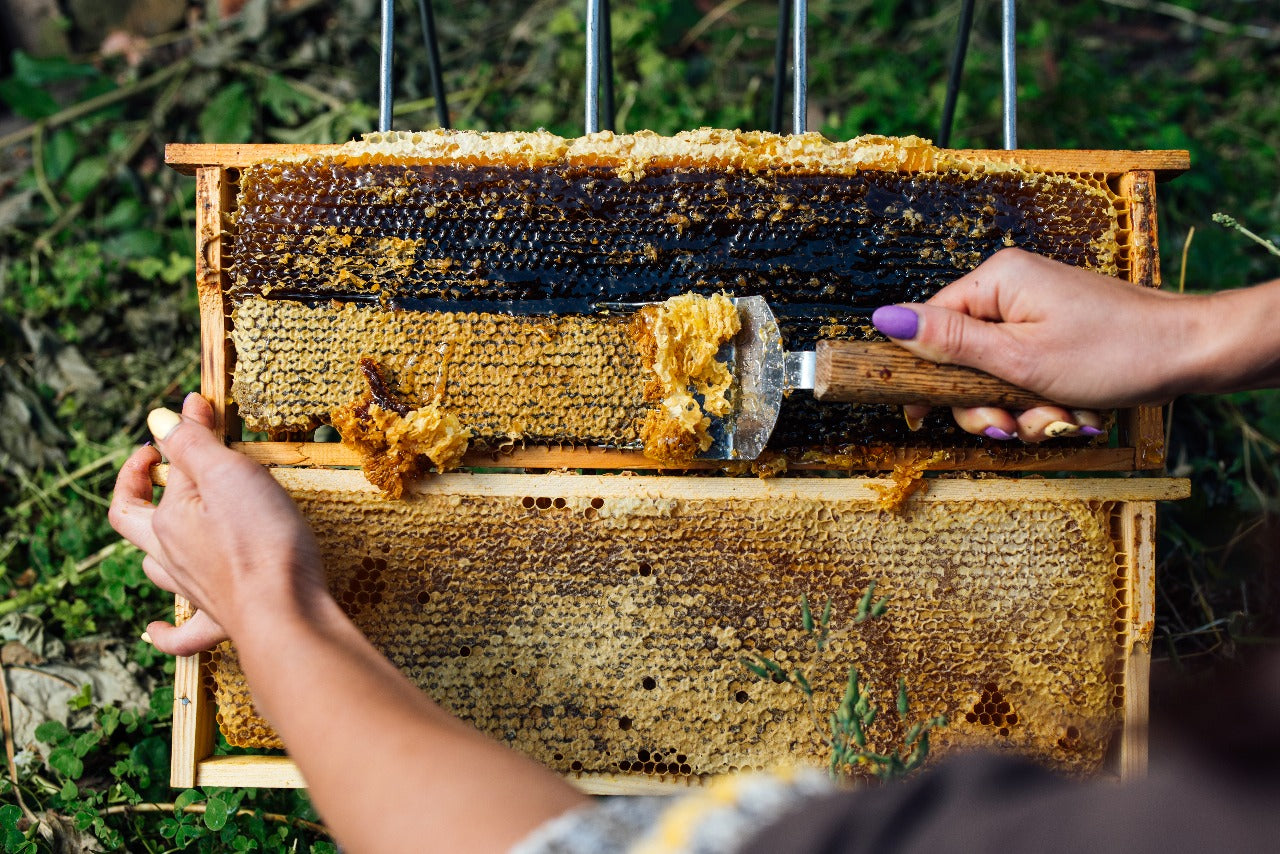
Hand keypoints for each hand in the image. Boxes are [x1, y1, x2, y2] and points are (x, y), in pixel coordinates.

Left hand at [109, 393, 326, 654]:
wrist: (284, 614)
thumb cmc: (259, 541)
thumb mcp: (227, 475)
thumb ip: (192, 444)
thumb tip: (159, 418)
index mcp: (168, 521)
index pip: (152, 475)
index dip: (160, 445)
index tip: (185, 419)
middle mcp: (173, 557)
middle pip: (134, 522)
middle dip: (136, 490)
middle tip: (154, 466)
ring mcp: (196, 590)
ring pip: (157, 569)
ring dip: (151, 549)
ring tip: (163, 529)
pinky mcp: (223, 620)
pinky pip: (185, 634)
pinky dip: (165, 632)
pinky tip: (154, 629)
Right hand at [872, 248, 1204, 441]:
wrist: (1191, 353)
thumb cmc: (1115, 350)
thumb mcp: (1020, 357)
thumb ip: (949, 342)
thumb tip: (884, 319)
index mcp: (997, 281)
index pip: (929, 324)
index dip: (922, 374)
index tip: (920, 415)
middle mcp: (1012, 290)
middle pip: (961, 359)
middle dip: (984, 404)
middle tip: (1009, 426)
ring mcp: (1036, 313)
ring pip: (995, 376)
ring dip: (1019, 410)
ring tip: (1056, 420)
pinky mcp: (1055, 335)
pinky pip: (1026, 376)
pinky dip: (1043, 402)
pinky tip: (1072, 412)